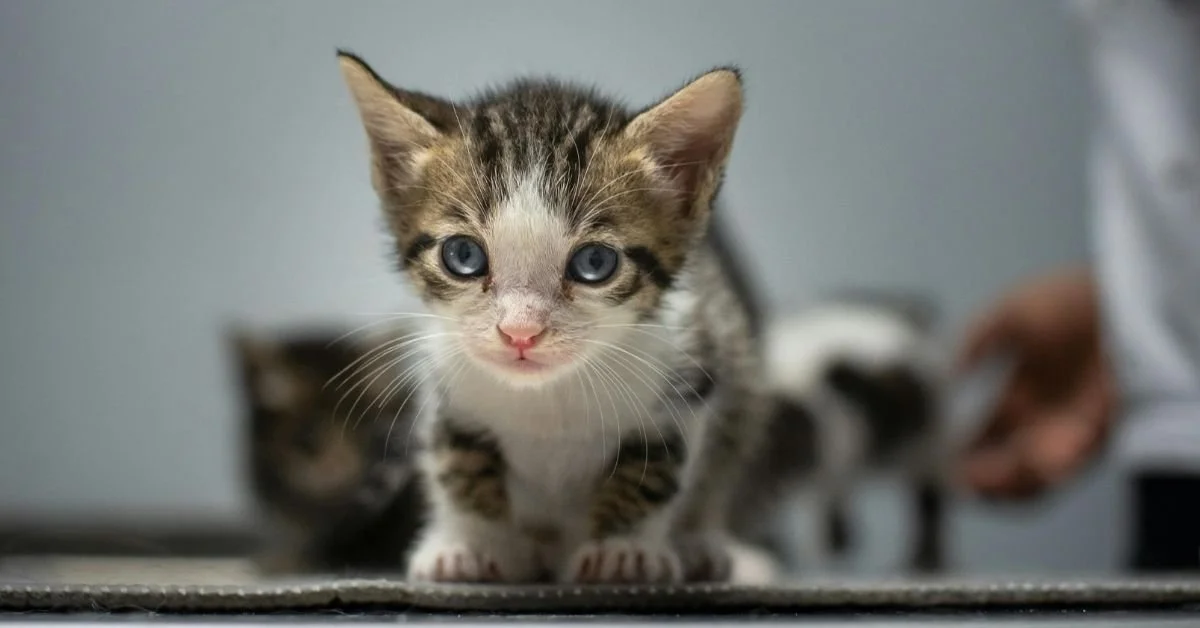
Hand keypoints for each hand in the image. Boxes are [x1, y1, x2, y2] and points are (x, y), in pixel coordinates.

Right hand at [954, 268, 1116, 499]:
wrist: (1122, 296)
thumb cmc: (1071, 300)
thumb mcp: (1006, 315)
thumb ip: (972, 345)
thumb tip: (941, 373)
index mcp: (1020, 394)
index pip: (982, 437)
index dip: (959, 453)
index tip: (936, 461)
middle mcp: (1043, 419)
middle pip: (1003, 466)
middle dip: (978, 478)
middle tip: (958, 481)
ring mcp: (1071, 430)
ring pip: (1031, 475)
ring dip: (1007, 483)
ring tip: (985, 481)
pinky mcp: (1098, 433)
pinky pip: (1066, 461)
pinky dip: (1047, 468)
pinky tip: (1032, 462)